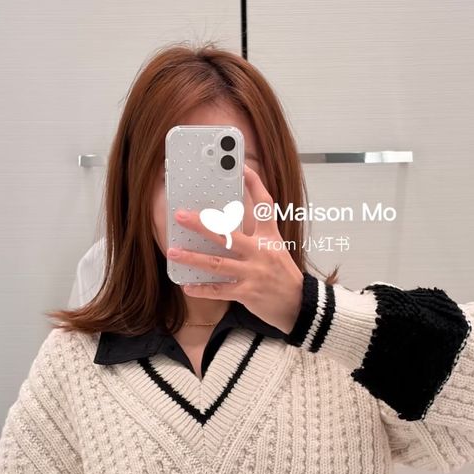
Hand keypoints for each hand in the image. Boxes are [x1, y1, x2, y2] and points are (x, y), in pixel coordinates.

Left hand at [167, 164, 303, 333]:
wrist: (300, 305)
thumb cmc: (284, 275)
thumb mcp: (276, 249)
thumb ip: (256, 235)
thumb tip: (228, 223)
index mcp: (270, 237)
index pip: (264, 205)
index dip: (254, 184)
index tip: (242, 168)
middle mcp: (260, 251)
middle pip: (228, 234)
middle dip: (202, 225)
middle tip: (181, 216)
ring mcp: (253, 272)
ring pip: (217, 263)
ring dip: (193, 258)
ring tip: (173, 252)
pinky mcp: (247, 292)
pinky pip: (220, 290)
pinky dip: (202, 288)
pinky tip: (187, 285)